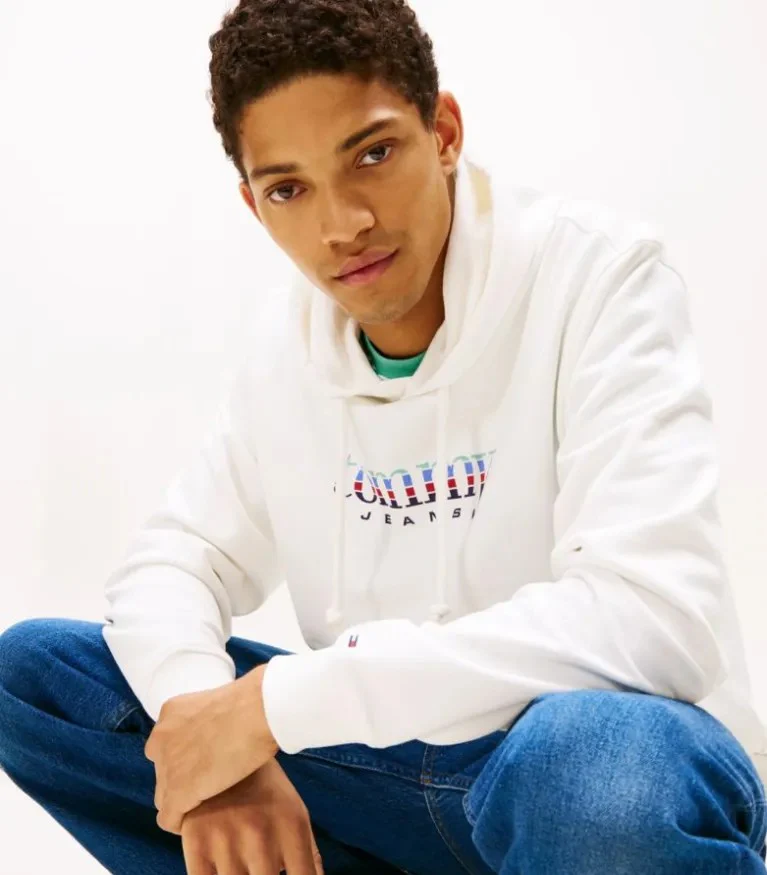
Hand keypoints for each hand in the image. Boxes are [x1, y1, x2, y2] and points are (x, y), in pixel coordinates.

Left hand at [145, 664, 278, 834]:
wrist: (258, 710)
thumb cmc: (254, 702)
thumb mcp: (220, 704)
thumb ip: (210, 720)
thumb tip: (223, 732)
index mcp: (171, 713)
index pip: (166, 744)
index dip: (184, 756)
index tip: (204, 762)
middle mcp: (162, 738)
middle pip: (163, 770)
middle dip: (181, 777)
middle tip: (209, 782)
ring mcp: (168, 765)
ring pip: (164, 796)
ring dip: (182, 801)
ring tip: (206, 804)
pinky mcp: (178, 791)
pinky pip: (168, 818)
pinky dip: (180, 823)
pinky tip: (198, 823)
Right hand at [180, 758, 323, 874]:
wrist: (222, 742)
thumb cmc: (264, 787)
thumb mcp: (294, 813)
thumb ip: (308, 853)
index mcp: (292, 827)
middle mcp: (261, 835)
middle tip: (261, 868)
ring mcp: (227, 840)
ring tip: (243, 866)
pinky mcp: (196, 841)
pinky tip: (220, 869)